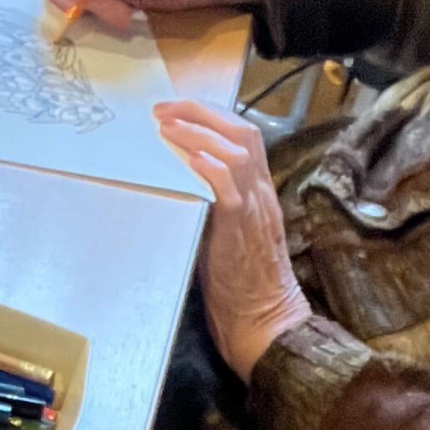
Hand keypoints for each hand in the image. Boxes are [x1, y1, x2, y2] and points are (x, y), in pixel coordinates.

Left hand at [155, 101, 313, 382]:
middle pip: (243, 132)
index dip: (211, 117)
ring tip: (166, 125)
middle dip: (201, 113)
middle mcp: (261, 194)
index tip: (178, 111)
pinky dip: (210, 168)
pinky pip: (230, 189)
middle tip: (164, 109)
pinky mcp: (242, 229)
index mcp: (260, 193)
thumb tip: (174, 185)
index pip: (245, 137)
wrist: (264, 321)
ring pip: (236, 152)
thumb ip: (208, 207)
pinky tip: (190, 158)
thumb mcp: (224, 236)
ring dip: (198, 133)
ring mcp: (255, 209)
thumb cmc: (241, 285)